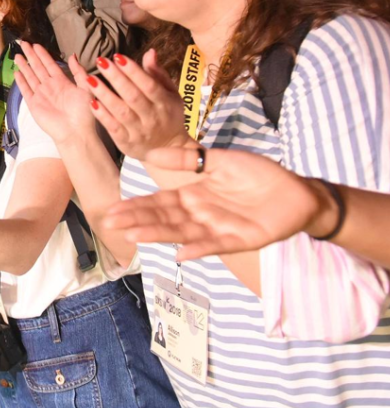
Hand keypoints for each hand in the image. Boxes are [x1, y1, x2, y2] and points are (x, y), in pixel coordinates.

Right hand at [14, 42, 97, 142]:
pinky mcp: (34, 104)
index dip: (43, 54)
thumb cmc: (84, 113)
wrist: (75, 132)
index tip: (36, 45)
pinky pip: (26, 90)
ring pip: (30, 76)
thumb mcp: (86, 88)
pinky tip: (17, 72)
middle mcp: (50, 87)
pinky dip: (21, 82)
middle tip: (24, 44)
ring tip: (17, 55)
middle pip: (38, 67)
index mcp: (62, 82)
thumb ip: (78, 72)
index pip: (50, 64)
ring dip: (24, 66)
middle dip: (31, 55)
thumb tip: (73, 55)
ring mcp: (41, 95)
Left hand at [81, 50, 191, 159]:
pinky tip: (91, 102)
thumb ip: (158, 74)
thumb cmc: (167, 114)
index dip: (134, 71)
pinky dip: (102, 115)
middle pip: (133, 96)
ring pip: (120, 112)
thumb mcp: (170, 94)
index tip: (118, 56)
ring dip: (104, 94)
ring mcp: (139, 131)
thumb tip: (150, 52)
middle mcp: (152, 117)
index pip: (149, 85)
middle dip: (116, 78)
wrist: (168, 148)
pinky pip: (113, 127)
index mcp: (164, 103)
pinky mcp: (126, 142)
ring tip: (90, 79)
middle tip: (101, 61)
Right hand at [103, 147, 328, 259]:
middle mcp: (200, 215)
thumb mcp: (219, 161)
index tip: (113, 209)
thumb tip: (152, 154)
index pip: (159, 202)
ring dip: (159, 234)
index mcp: (194, 195)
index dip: (136, 206)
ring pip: (182, 233)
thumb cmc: (258, 175)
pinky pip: (215, 245)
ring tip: (134, 235)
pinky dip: (199, 249)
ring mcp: (218, 229)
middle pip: (164, 218)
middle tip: (111, 223)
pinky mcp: (240, 239)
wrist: (297, 191)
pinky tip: (181, 254)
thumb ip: (187, 160)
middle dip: (138, 220)